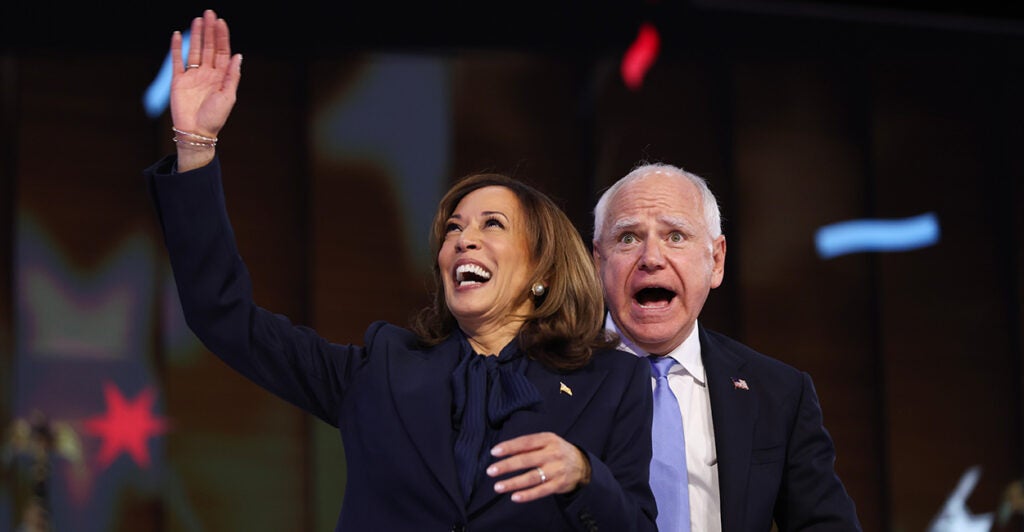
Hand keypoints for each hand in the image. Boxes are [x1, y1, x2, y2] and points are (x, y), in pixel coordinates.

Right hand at [169, 9, 241, 170]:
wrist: (196, 132)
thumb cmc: (215, 118)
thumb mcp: (228, 96)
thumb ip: (232, 75)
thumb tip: (238, 55)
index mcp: (221, 77)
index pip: (222, 52)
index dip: (222, 37)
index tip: (221, 22)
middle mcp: (207, 74)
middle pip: (209, 47)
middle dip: (210, 31)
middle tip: (209, 13)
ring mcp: (193, 76)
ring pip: (195, 50)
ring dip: (196, 35)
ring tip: (198, 19)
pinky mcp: (178, 80)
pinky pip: (177, 61)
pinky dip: (177, 48)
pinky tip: (178, 35)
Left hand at [487, 432, 591, 502]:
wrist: (582, 464)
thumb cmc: (557, 451)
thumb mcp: (547, 441)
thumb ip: (529, 444)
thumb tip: (504, 450)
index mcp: (548, 440)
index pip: (526, 442)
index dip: (509, 447)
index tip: (494, 452)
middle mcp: (552, 454)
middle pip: (526, 460)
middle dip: (507, 466)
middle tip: (491, 471)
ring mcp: (556, 470)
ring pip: (532, 477)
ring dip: (513, 483)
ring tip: (498, 487)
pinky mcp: (559, 484)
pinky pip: (541, 491)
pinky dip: (527, 495)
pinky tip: (515, 497)